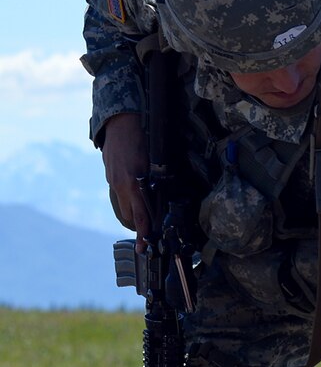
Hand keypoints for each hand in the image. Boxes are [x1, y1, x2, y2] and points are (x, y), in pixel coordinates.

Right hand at [100, 113, 149, 237]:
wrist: (121, 120)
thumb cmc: (144, 137)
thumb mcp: (154, 161)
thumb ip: (156, 181)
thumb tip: (163, 197)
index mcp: (132, 183)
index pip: (140, 215)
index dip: (144, 232)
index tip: (146, 246)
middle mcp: (120, 183)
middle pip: (129, 214)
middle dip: (139, 226)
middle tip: (147, 240)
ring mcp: (113, 178)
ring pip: (123, 204)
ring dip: (133, 213)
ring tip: (143, 223)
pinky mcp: (110, 172)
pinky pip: (119, 192)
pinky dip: (128, 198)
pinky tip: (135, 198)